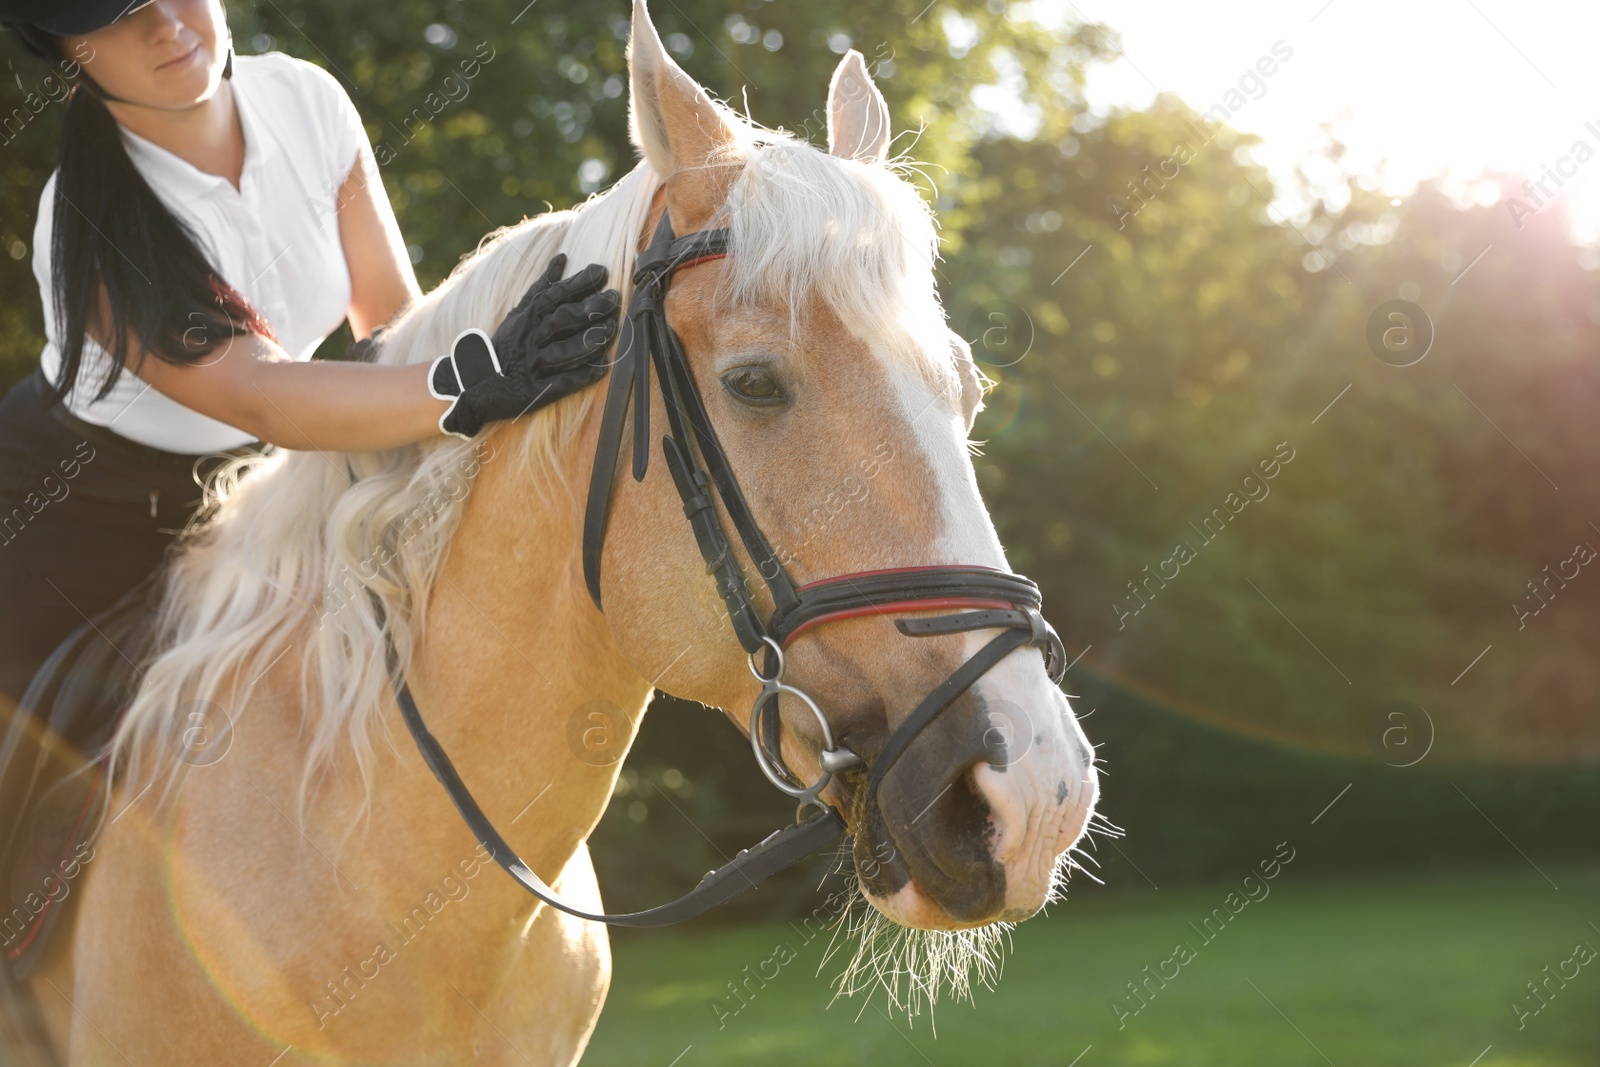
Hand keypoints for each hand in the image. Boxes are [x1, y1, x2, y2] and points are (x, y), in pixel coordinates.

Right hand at [429, 254, 620, 438]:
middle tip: (614, 299)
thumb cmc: (507, 344)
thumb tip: (562, 257)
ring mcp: (531, 365)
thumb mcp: (519, 312)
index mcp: (526, 317)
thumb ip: (541, 287)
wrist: (475, 383)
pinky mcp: (534, 391)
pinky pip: (562, 383)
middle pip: (562, 320)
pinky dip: (583, 375)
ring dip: (590, 340)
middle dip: (590, 308)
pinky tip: (603, 367)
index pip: (554, 295)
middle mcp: (529, 339)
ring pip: (564, 350)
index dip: (578, 283)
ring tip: (611, 329)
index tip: (601, 272)